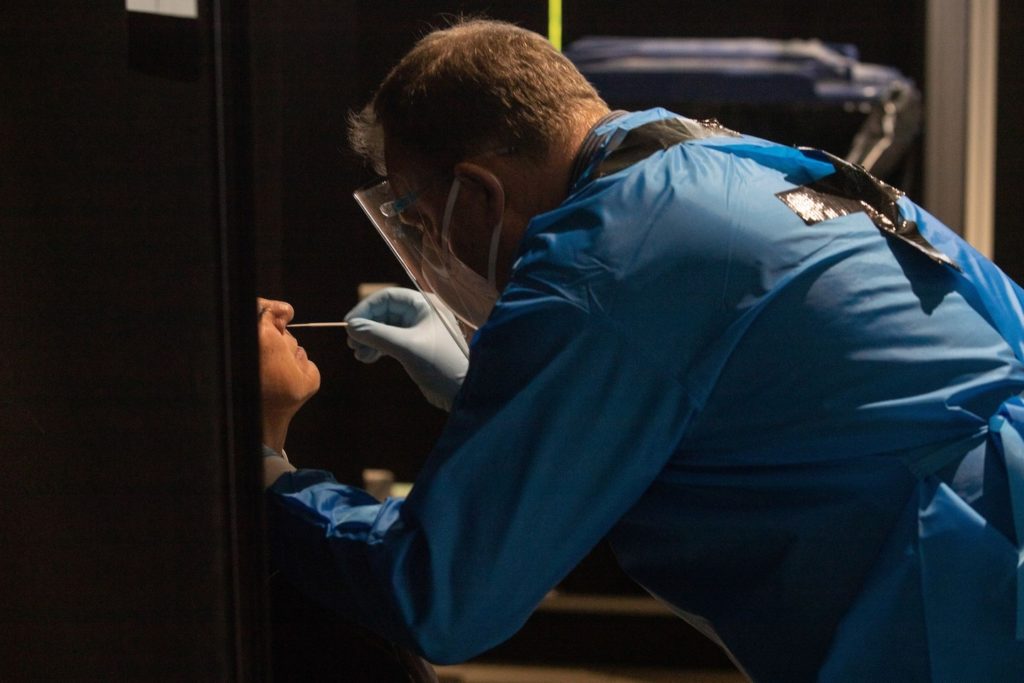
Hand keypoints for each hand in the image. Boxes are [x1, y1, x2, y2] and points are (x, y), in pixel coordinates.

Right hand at [345, 287, 468, 410]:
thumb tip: (351, 327)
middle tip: (352, 344)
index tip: (350, 325)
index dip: (366, 308)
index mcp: (425, 305)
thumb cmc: (441, 364)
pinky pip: (390, 342)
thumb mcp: (406, 348)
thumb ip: (377, 335)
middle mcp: (422, 314)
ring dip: (369, 339)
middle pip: (384, 312)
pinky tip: (367, 358)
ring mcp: (419, 331)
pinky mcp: (416, 347)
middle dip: (366, 327)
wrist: (463, 392)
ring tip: (359, 354)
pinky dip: (377, 348)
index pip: (388, 296)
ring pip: (385, 328)